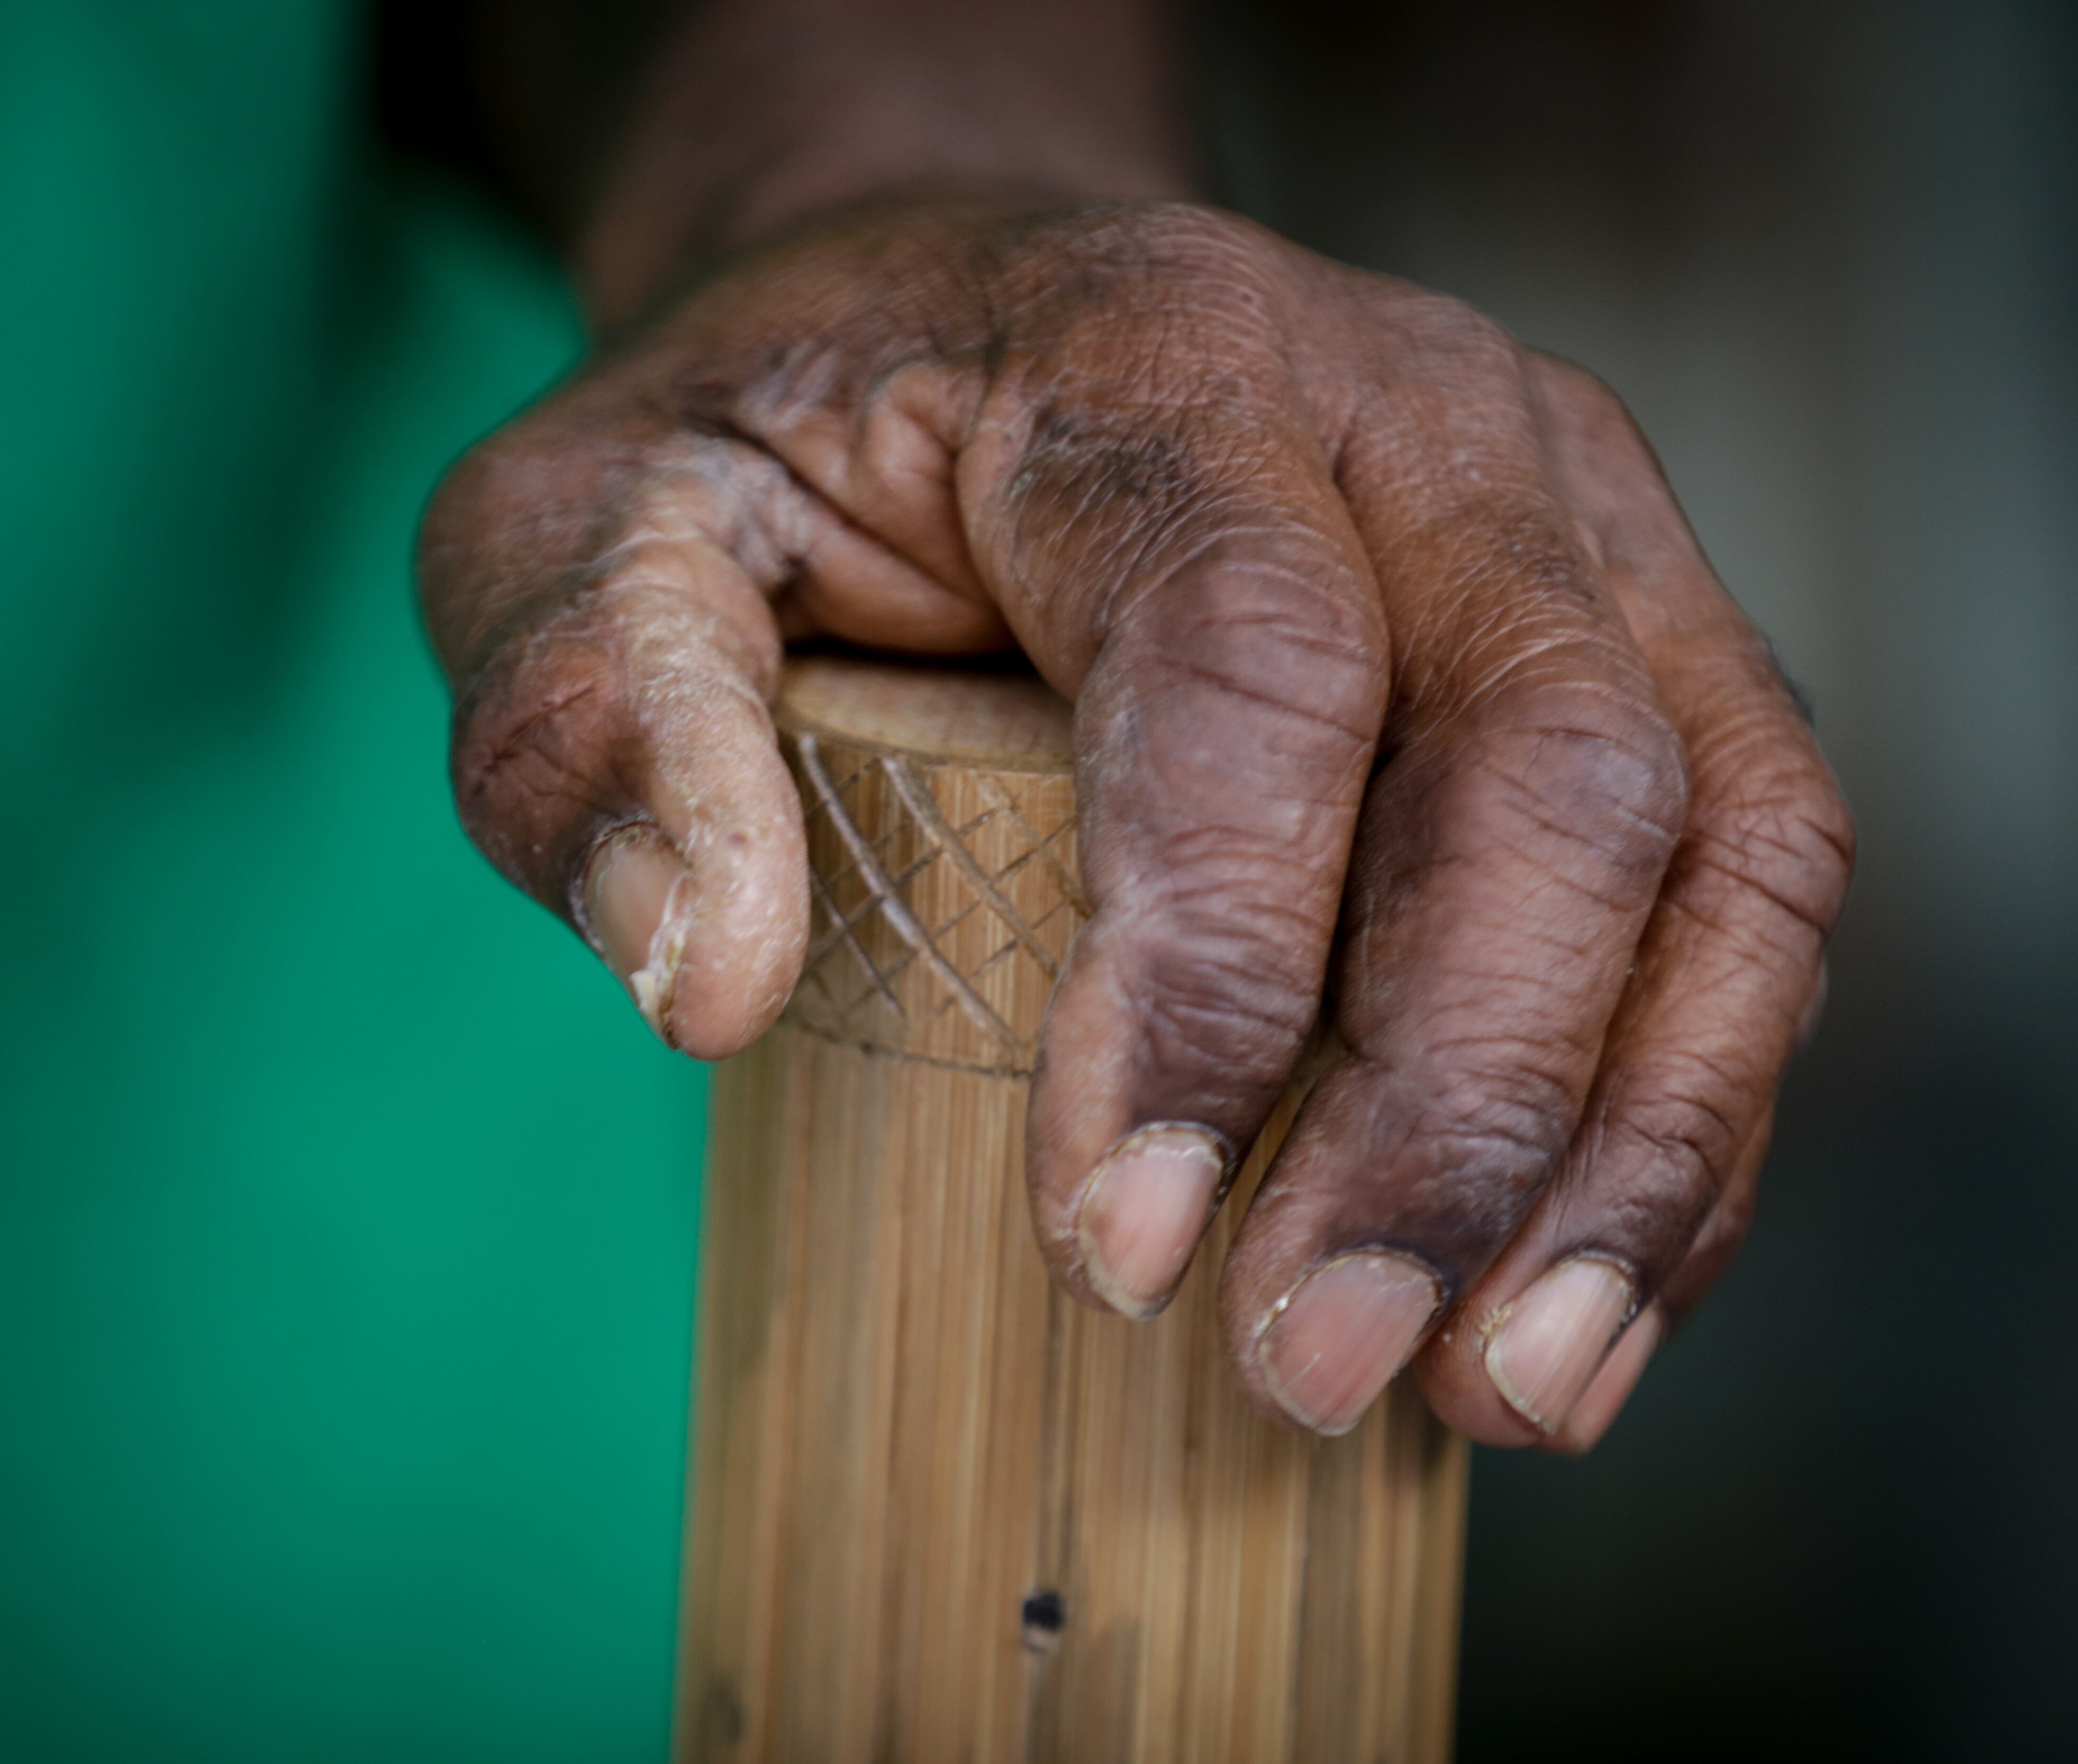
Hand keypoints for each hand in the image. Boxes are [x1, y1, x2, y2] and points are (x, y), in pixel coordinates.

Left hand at [423, 50, 1847, 1460]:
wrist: (927, 306)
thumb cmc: (752, 442)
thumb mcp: (566, 530)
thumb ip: (588, 718)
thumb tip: (706, 980)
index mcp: (1150, 353)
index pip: (1252, 663)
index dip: (1215, 971)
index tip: (1120, 1249)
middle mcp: (1413, 407)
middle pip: (1543, 761)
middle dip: (1454, 1109)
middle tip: (1310, 1367)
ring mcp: (1557, 509)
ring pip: (1710, 829)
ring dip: (1628, 1139)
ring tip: (1506, 1390)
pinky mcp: (1624, 623)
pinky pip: (1742, 866)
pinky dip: (1681, 1096)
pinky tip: (1576, 1287)